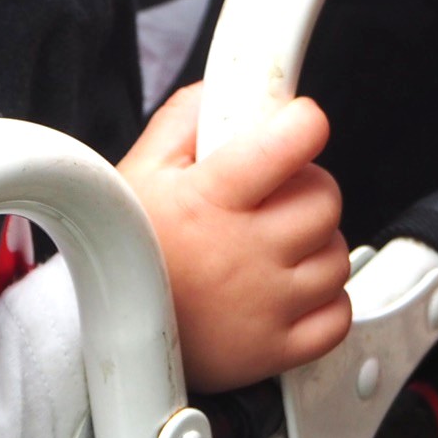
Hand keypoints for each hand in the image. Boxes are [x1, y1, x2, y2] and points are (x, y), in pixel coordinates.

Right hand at [118, 87, 350, 392]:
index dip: (303, 124)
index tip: (298, 125)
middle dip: (306, 188)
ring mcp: (262, 307)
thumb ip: (188, 117)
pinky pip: (338, 314)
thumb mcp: (140, 169)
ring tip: (272, 247)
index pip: (290, 142)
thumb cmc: (124, 250)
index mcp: (209, 200)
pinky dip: (323, 301)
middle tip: (274, 196)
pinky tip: (286, 290)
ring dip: (315, 246)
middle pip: (324, 198)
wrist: (100, 336)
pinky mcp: (274, 352)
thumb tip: (232, 86)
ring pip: (337, 256)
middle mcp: (241, 254)